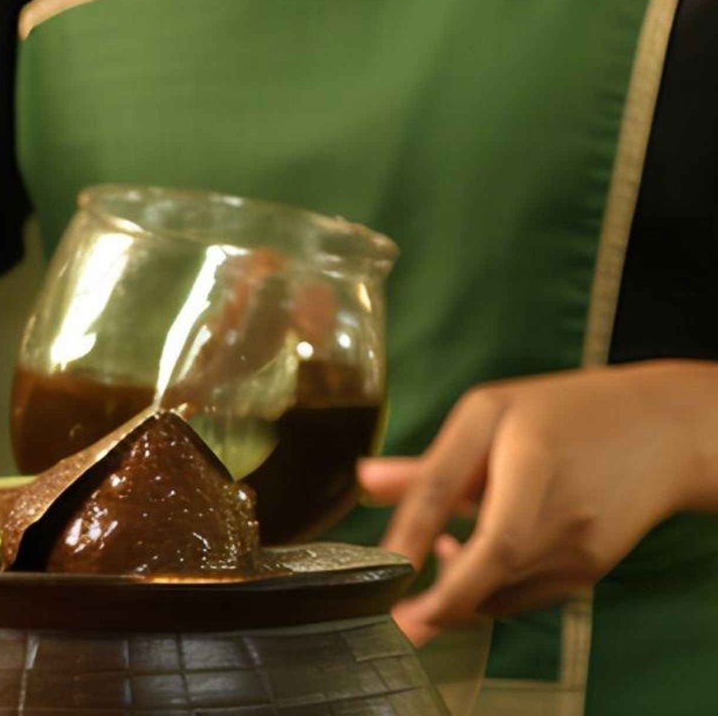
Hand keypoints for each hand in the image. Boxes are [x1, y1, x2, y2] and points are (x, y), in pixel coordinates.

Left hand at [357, 360, 717, 645]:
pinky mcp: (588, 572)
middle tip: (396, 613)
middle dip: (436, 602)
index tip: (394, 592)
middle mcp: (561, 515)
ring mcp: (581, 551)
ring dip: (457, 593)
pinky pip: (523, 597)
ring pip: (502, 595)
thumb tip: (363, 481)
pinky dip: (486, 592)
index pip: (490, 539)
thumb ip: (431, 462)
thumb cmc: (564, 413)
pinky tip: (473, 559)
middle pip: (490, 575)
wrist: (663, 434)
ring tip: (439, 556)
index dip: (442, 576)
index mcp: (534, 463)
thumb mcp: (490, 414)